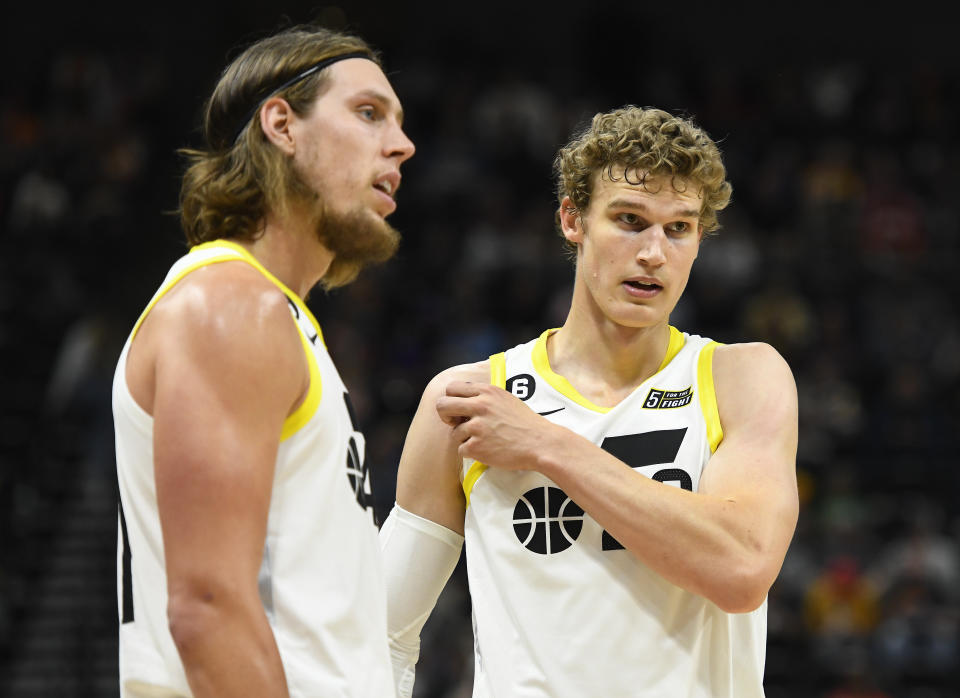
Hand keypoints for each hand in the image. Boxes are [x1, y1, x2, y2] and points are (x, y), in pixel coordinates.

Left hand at [435, 381, 558, 470]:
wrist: (540, 443)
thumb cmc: (525, 422)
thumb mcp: (505, 398)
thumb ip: (484, 396)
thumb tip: (463, 400)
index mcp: (487, 392)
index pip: (452, 388)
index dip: (451, 399)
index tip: (458, 410)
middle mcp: (480, 406)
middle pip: (442, 405)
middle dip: (445, 416)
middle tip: (456, 424)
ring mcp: (477, 427)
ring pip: (454, 432)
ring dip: (465, 438)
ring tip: (485, 440)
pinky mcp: (477, 447)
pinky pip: (461, 449)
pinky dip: (472, 452)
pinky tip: (487, 450)